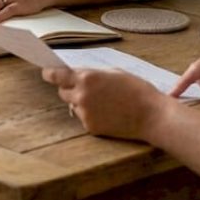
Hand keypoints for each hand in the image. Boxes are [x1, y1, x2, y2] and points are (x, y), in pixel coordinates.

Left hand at [41, 66, 168, 139]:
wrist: (152, 115)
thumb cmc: (136, 90)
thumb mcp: (113, 73)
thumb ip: (92, 74)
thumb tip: (77, 75)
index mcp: (86, 78)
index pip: (56, 76)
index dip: (49, 74)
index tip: (46, 73)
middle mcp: (81, 95)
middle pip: (62, 92)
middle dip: (70, 89)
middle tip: (86, 90)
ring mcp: (85, 112)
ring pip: (73, 105)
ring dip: (81, 103)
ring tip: (103, 103)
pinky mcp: (91, 127)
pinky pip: (83, 118)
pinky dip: (91, 116)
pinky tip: (107, 114)